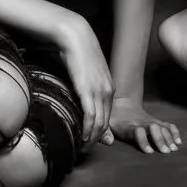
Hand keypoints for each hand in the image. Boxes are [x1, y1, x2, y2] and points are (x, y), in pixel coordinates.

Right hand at [55, 14, 113, 151]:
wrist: (76, 38)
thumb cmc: (79, 54)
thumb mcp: (88, 73)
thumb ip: (89, 87)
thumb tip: (84, 99)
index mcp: (109, 87)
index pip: (109, 116)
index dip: (102, 131)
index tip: (93, 141)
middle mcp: (108, 91)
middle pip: (106, 122)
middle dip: (98, 138)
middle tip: (88, 148)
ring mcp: (99, 91)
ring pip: (99, 122)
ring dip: (92, 137)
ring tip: (84, 147)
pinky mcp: (88, 90)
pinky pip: (90, 116)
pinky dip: (87, 130)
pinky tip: (82, 137)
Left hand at [106, 98, 181, 153]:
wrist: (123, 103)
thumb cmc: (114, 119)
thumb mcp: (107, 124)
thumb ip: (105, 134)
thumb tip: (109, 142)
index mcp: (129, 125)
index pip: (138, 131)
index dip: (143, 140)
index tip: (149, 152)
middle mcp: (142, 123)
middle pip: (154, 128)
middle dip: (160, 139)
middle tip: (165, 151)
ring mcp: (151, 121)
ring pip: (162, 127)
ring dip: (169, 137)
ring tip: (173, 149)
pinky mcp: (157, 121)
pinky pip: (168, 125)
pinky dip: (174, 132)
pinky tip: (179, 142)